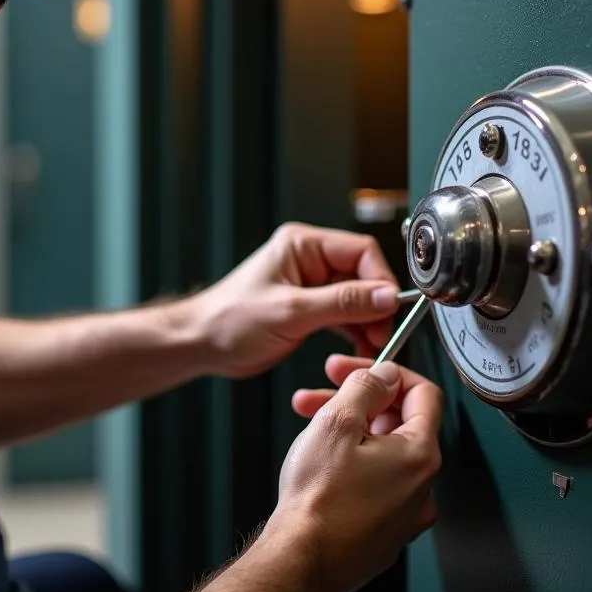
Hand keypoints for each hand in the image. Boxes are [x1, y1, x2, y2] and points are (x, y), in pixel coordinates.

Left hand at [189, 222, 400, 378]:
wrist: (201, 344)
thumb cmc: (230, 320)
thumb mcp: (292, 312)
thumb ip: (342, 303)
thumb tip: (385, 296)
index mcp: (303, 245)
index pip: (360, 251)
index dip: (380, 279)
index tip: (391, 307)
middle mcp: (309, 259)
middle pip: (362, 275)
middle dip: (376, 305)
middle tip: (382, 333)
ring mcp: (310, 283)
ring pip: (357, 297)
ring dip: (368, 321)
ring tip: (373, 345)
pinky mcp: (309, 307)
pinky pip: (344, 314)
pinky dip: (355, 331)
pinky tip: (360, 347)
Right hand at [265, 360, 442, 591]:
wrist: (299, 563)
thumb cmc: (317, 501)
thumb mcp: (337, 423)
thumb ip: (366, 388)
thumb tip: (385, 375)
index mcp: (420, 455)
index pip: (423, 394)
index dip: (389, 373)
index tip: (362, 370)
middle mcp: (421, 487)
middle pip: (399, 423)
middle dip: (358, 401)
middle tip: (323, 391)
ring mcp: (404, 515)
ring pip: (382, 454)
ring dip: (349, 431)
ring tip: (308, 423)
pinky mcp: (384, 534)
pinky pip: (375, 486)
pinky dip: (351, 466)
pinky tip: (320, 463)